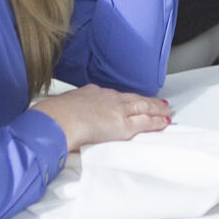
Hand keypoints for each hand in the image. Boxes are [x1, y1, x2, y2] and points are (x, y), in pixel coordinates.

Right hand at [33, 84, 172, 151]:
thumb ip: (66, 110)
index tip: (127, 101)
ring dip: (156, 109)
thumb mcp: (59, 106)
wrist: (57, 120)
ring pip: (143, 107)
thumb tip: (60, 114)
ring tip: (166, 111)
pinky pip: (145, 122)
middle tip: (158, 102)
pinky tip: (164, 122)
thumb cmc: (53, 116)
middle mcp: (107, 98)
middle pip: (132, 98)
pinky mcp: (123, 125)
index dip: (124, 99)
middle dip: (146, 101)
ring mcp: (117, 110)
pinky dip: (156, 122)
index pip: (112, 96)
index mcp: (91, 93)